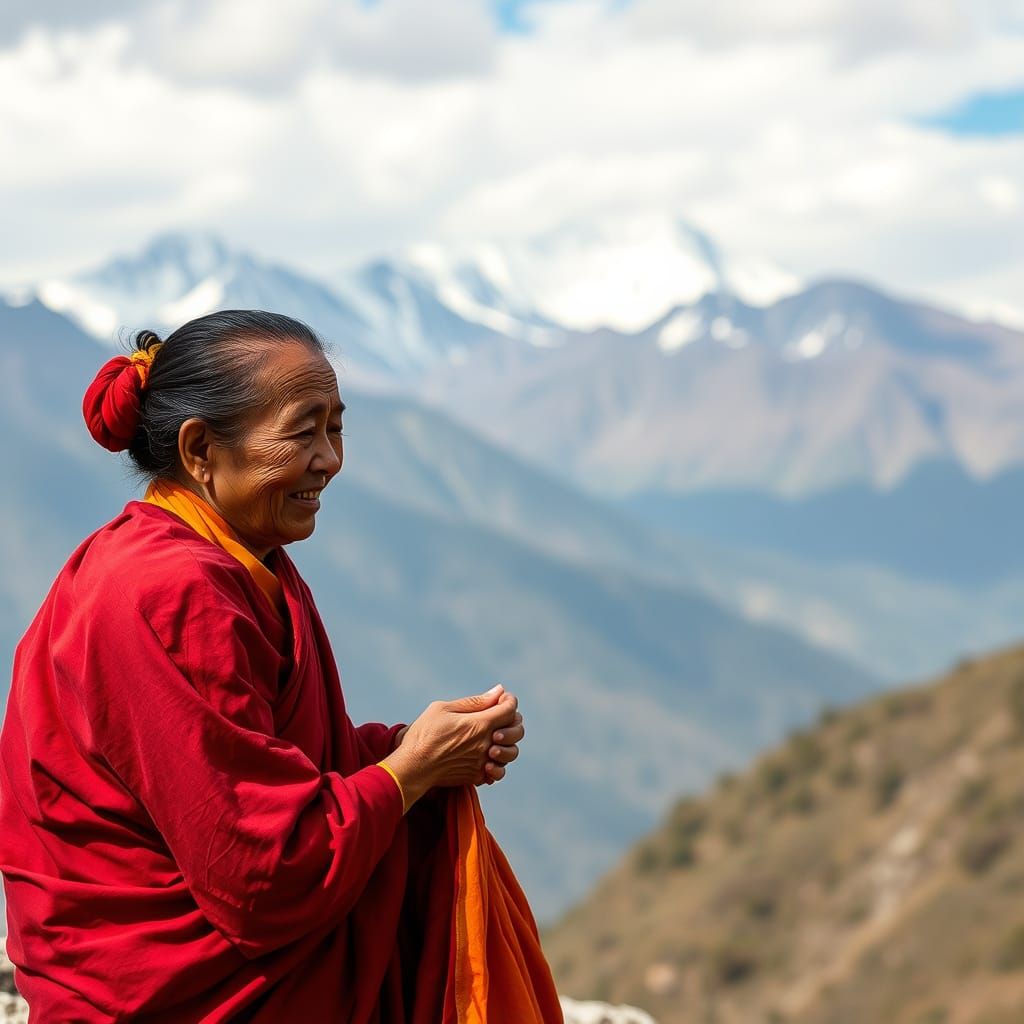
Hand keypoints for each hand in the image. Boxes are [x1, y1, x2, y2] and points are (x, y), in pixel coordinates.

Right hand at [380, 685, 517, 807]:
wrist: (413, 766)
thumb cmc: (424, 734)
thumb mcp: (444, 709)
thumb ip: (475, 702)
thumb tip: (498, 691)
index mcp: (480, 724)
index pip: (510, 709)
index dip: (509, 701)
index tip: (501, 698)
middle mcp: (486, 744)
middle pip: (517, 731)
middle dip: (512, 720)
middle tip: (498, 717)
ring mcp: (483, 762)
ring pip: (511, 753)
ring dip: (507, 743)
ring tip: (493, 739)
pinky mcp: (476, 776)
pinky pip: (498, 771)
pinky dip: (497, 764)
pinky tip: (486, 757)